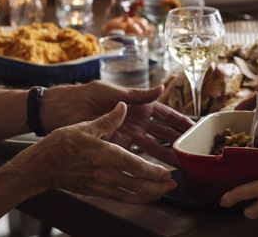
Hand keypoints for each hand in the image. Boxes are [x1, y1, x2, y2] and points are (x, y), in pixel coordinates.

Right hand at [18, 102, 175, 202]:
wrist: (40, 166)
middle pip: (138, 185)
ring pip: (131, 195)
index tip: (168, 173)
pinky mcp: (95, 191)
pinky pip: (120, 198)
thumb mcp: (85, 126)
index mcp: (106, 155)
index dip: (155, 172)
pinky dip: (134, 198)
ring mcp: (100, 185)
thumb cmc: (60, 145)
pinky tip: (141, 196)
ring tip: (162, 192)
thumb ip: (108, 119)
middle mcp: (105, 173)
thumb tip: (124, 106)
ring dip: (149, 195)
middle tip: (172, 184)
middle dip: (158, 187)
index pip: (137, 166)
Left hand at [43, 82, 193, 165]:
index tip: (194, 128)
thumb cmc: (87, 94)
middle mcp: (136, 121)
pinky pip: (135, 156)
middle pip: (162, 133)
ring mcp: (127, 135)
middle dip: (177, 141)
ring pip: (152, 147)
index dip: (179, 121)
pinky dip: (147, 163)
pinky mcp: (116, 147)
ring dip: (166, 155)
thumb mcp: (114, 92)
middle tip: (192, 151)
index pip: (164, 114)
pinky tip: (157, 170)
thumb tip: (161, 87)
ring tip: (180, 165)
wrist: (62, 109)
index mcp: (138, 105)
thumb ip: (137, 94)